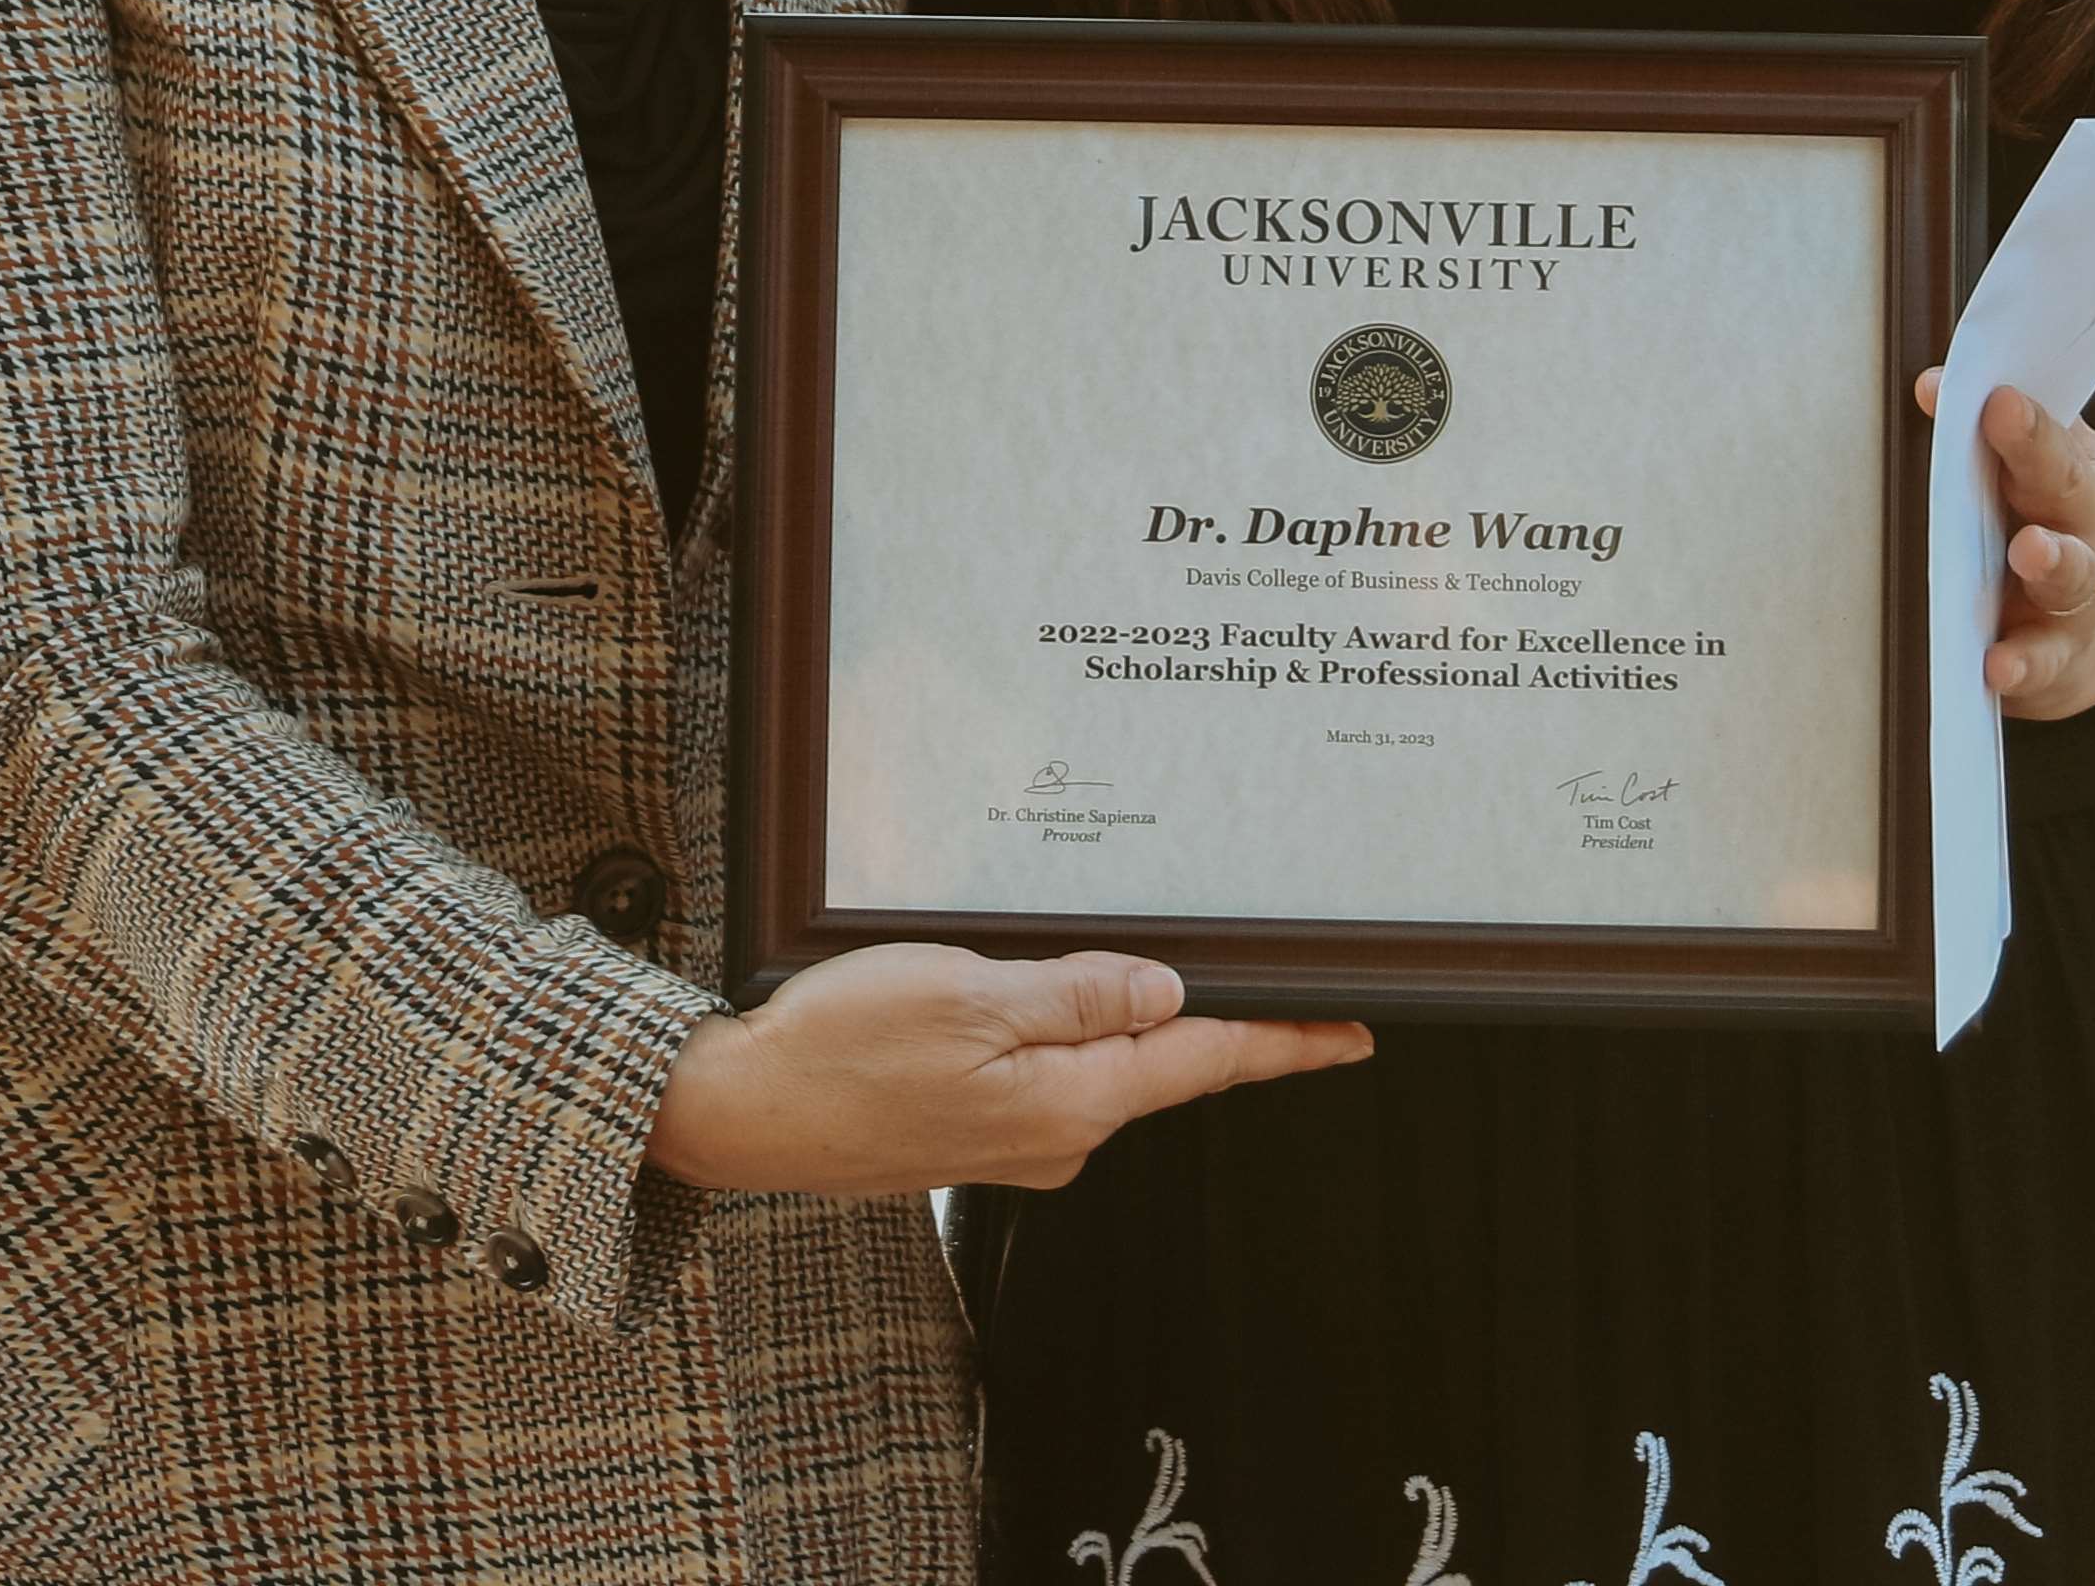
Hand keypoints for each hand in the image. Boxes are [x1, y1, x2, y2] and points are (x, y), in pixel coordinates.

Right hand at [644, 941, 1371, 1196]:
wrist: (741, 1113)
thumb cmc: (838, 1047)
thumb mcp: (966, 994)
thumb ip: (1075, 993)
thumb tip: (1168, 994)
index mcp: (1069, 1102)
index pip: (1204, 1064)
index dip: (1284, 1044)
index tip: (1353, 1034)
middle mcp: (1057, 1137)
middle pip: (1158, 1062)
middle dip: (1200, 1013)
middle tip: (1246, 956)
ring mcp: (1015, 1142)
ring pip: (1096, 1062)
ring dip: (1115, 1015)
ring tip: (1107, 953)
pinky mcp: (975, 1133)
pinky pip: (1044, 1072)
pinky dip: (1055, 1029)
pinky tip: (1028, 992)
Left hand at [1914, 368, 2094, 721]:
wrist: (2079, 619)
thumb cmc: (2031, 522)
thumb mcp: (2019, 470)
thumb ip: (1980, 430)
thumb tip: (1931, 385)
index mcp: (2073, 471)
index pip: (2051, 435)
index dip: (2027, 421)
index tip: (1998, 400)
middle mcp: (2085, 529)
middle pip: (2067, 491)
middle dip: (2041, 464)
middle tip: (2012, 432)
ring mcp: (2077, 597)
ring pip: (2071, 576)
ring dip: (2053, 561)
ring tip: (2030, 550)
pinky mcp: (2057, 657)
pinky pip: (2043, 662)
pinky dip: (2023, 663)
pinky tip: (1997, 667)